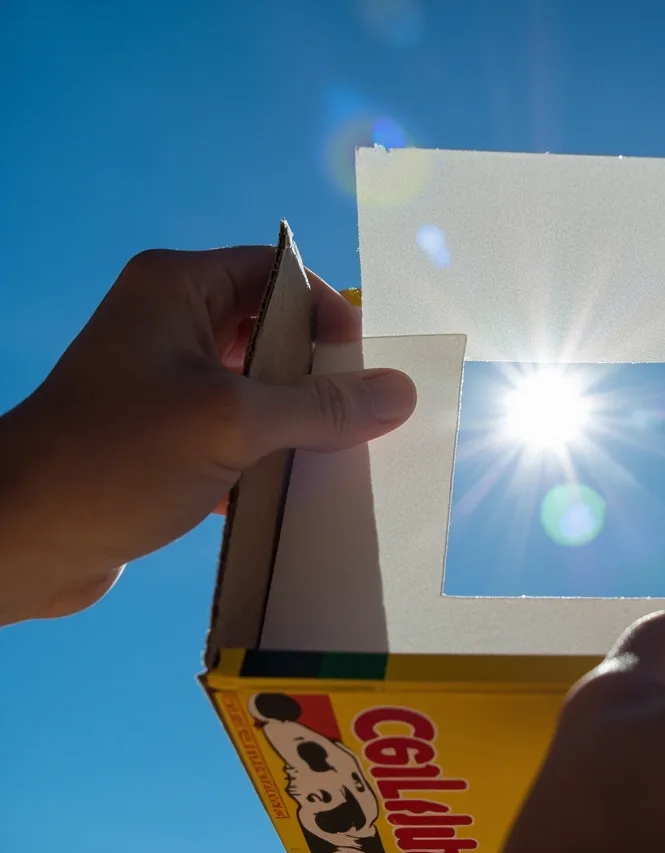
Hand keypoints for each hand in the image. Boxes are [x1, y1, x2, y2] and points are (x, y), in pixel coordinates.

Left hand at [0, 247, 415, 624]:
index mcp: (176, 289)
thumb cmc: (116, 459)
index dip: (329, 311)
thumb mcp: (232, 423)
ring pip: (258, 390)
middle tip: (367, 415)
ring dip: (298, 424)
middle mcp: (170, 325)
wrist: (15, 542)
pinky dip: (268, 459)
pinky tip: (298, 494)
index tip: (366, 365)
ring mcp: (164, 385)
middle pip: (273, 333)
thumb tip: (401, 391)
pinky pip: (237, 435)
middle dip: (321, 375)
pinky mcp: (163, 440)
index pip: (278, 275)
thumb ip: (321, 405)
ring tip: (343, 457)